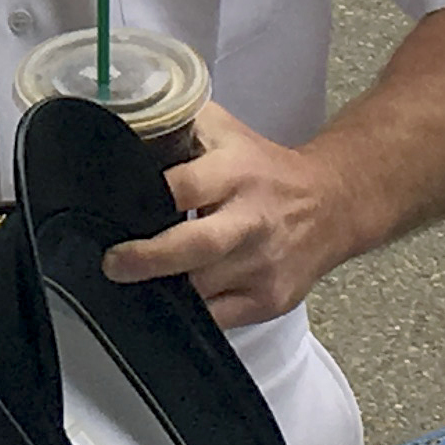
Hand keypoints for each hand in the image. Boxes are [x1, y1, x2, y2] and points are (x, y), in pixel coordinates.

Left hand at [99, 102, 352, 327]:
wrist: (331, 205)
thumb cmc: (265, 169)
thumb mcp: (224, 132)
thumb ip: (176, 126)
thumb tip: (118, 126)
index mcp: (235, 173)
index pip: (185, 186)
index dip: (149, 196)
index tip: (114, 205)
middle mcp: (251, 220)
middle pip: (196, 246)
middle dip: (148, 259)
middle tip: (113, 264)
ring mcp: (262, 264)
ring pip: (202, 290)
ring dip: (162, 291)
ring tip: (131, 283)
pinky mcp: (269, 299)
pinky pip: (218, 319)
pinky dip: (189, 315)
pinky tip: (167, 305)